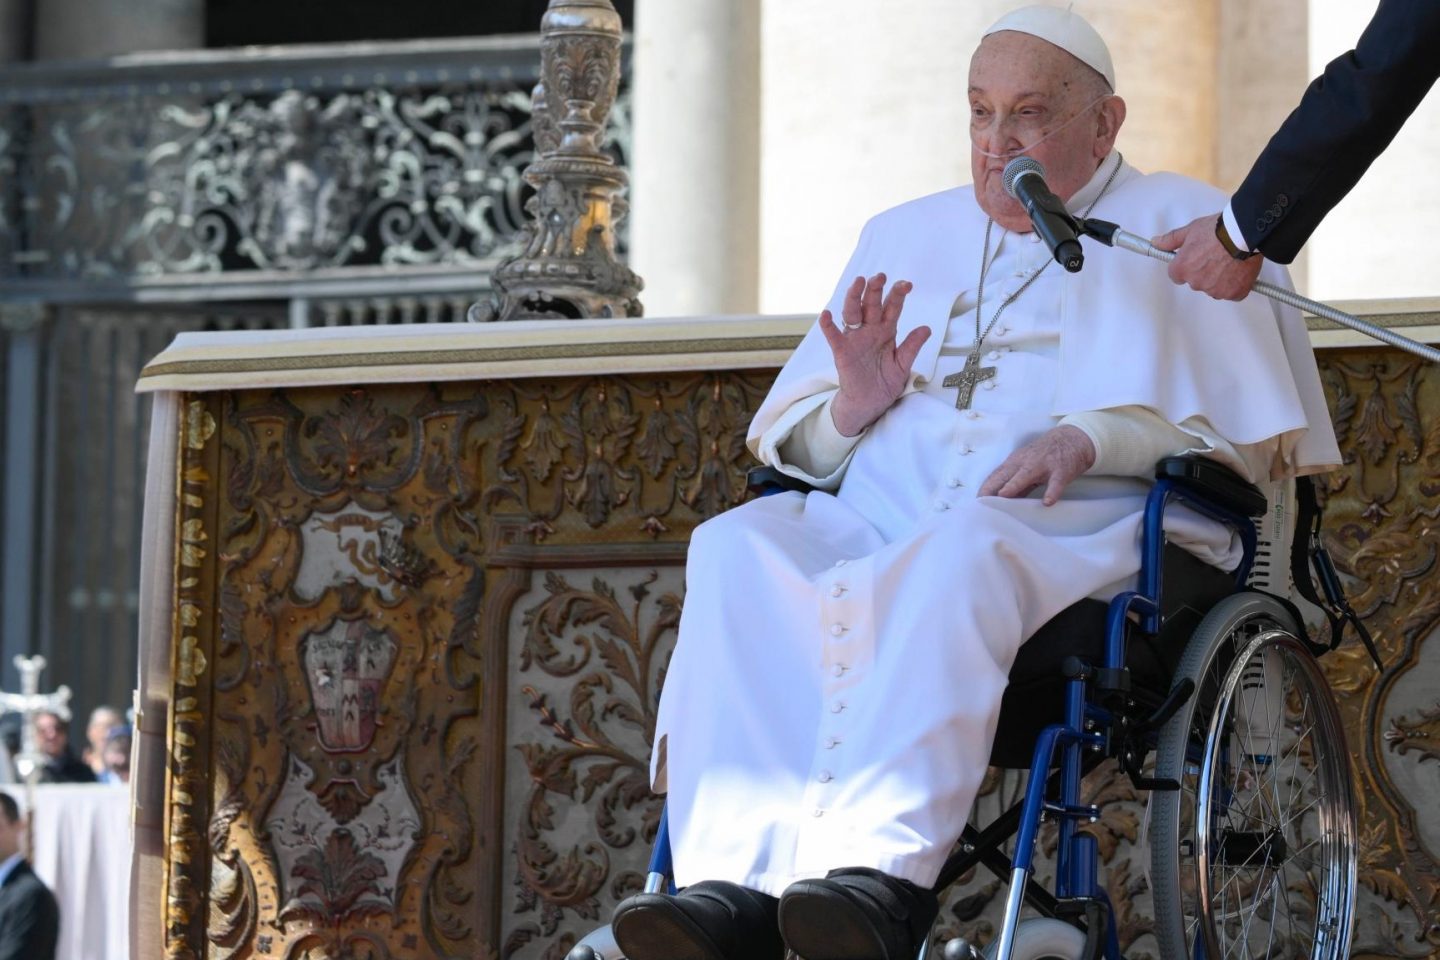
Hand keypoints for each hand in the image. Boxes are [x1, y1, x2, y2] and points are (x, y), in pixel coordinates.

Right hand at [820, 273, 931, 435]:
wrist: (869, 404)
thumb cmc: (885, 383)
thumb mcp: (903, 365)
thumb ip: (911, 347)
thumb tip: (926, 328)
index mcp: (886, 331)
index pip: (892, 308)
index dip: (897, 295)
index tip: (906, 284)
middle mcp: (869, 330)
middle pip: (871, 304)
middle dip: (875, 289)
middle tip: (880, 276)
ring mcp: (855, 339)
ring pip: (852, 312)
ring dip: (854, 297)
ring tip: (858, 282)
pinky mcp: (842, 352)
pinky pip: (834, 337)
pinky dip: (828, 326)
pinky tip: (826, 314)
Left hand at [979, 425, 1095, 505]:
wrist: (1073, 439)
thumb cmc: (1046, 456)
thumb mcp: (1028, 467)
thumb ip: (1016, 485)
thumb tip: (1002, 502)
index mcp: (1016, 462)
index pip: (996, 476)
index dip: (985, 488)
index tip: (976, 502)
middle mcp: (1026, 462)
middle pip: (1005, 474)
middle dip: (992, 487)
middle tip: (982, 502)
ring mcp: (1043, 465)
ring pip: (1026, 475)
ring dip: (1014, 485)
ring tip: (1004, 496)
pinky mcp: (1061, 470)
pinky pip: (1056, 482)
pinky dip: (1052, 492)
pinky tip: (1047, 502)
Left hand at [1152, 214, 1263, 300]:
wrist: (1244, 232)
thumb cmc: (1217, 230)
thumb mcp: (1190, 230)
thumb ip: (1170, 240)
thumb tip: (1155, 242)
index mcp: (1182, 270)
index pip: (1177, 276)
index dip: (1186, 266)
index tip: (1195, 258)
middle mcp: (1196, 283)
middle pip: (1196, 281)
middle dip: (1204, 271)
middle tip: (1216, 255)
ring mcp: (1216, 290)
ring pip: (1214, 288)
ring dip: (1220, 278)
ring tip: (1229, 260)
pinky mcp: (1234, 293)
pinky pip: (1232, 293)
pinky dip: (1236, 284)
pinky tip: (1239, 269)